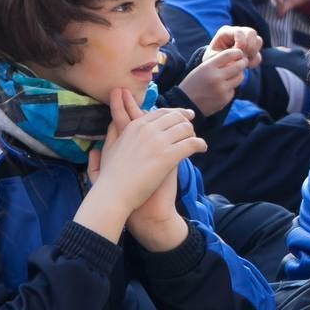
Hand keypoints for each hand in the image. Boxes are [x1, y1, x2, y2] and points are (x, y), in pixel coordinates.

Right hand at [82, 89, 205, 239]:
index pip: (160, 112)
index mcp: (134, 127)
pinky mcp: (168, 156)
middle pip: (175, 117)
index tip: (184, 117)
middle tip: (192, 128)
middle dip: (186, 121)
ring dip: (193, 133)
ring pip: (185, 128)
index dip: (174, 114)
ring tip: (197, 141)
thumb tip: (113, 122)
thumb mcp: (107, 150)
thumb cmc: (110, 178)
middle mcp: (146, 130)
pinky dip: (200, 144)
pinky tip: (202, 149)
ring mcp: (157, 142)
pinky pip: (191, 144)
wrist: (114, 196)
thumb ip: (111, 134)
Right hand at [178, 47, 247, 116]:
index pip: (228, 55)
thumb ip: (217, 63)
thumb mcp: (201, 69)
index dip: (237, 52)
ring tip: (233, 74)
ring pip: (239, 78)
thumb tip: (236, 57)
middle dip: (243, 62)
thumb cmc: (194, 83)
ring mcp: (221, 90)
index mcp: (208, 67)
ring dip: (238, 74)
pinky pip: (234, 89)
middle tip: (243, 61)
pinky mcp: (225, 99)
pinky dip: (230, 87)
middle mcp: (216, 78)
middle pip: (238, 66)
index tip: (240, 53)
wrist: (185, 103)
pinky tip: (222, 88)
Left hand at [209, 25, 261, 69]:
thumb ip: (225, 55)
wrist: (214, 66)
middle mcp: (238, 33)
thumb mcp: (213, 57)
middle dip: (250, 46)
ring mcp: (246, 40)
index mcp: (226, 32)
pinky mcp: (251, 49)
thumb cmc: (212, 59)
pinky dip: (255, 60)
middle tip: (243, 57)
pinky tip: (247, 65)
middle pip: (251, 32)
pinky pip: (259, 53)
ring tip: (244, 61)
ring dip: (253, 53)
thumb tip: (240, 56)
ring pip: (258, 40)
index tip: (237, 54)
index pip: (239, 32)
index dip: (241, 43)